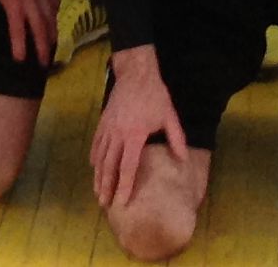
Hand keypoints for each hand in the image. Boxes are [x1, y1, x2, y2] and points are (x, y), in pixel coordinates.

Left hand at [0, 0, 59, 65]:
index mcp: (14, 3)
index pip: (18, 30)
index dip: (19, 47)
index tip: (20, 61)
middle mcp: (31, 1)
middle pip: (40, 28)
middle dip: (42, 47)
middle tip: (43, 63)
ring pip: (50, 17)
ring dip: (51, 33)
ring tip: (53, 46)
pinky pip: (54, 2)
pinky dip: (55, 13)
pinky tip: (54, 18)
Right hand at [92, 47, 186, 206]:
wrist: (135, 73)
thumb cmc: (154, 95)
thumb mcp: (169, 115)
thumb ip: (176, 138)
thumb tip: (183, 160)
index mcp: (135, 135)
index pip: (128, 167)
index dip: (124, 186)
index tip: (121, 201)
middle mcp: (118, 134)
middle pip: (110, 166)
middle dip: (107, 186)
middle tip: (104, 204)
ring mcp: (108, 128)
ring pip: (100, 157)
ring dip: (98, 176)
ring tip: (97, 192)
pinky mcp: (103, 122)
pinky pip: (96, 143)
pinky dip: (94, 157)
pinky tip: (94, 167)